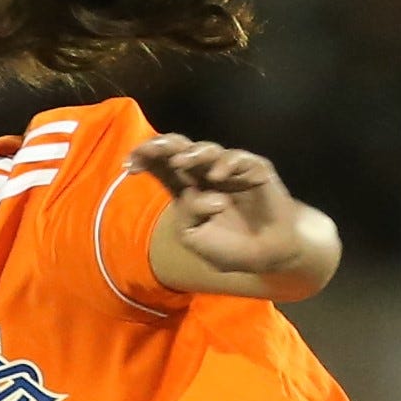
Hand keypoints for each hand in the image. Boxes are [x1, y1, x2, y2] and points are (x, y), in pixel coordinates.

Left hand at [129, 133, 319, 284]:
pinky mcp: (254, 169)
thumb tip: (202, 195)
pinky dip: (227, 164)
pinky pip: (238, 159)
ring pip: (206, 149)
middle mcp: (205, 174)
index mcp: (187, 188)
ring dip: (191, 153)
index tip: (130, 165)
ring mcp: (230, 170)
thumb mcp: (196, 240)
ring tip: (180, 162)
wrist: (271, 255)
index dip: (145, 159)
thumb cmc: (231, 248)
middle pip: (180, 149)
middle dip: (162, 146)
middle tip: (152, 149)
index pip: (161, 167)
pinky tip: (217, 175)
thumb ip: (188, 218)